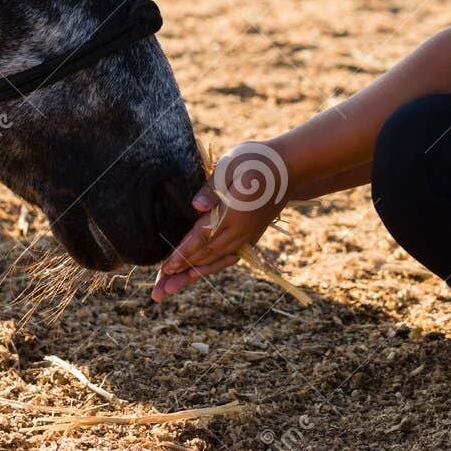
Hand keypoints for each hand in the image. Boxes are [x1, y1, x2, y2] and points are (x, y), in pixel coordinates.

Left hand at [151, 142, 288, 301]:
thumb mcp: (232, 165)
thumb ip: (212, 186)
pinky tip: (201, 272)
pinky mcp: (254, 233)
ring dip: (194, 274)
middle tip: (159, 290)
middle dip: (181, 273)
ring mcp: (249, 234)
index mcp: (234, 213)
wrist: (292, 167)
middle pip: (206, 256)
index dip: (182, 254)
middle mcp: (242, 229)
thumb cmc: (257, 159)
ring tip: (173, 288)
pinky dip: (214, 266)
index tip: (165, 270)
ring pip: (218, 259)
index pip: (202, 238)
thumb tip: (196, 206)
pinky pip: (231, 256)